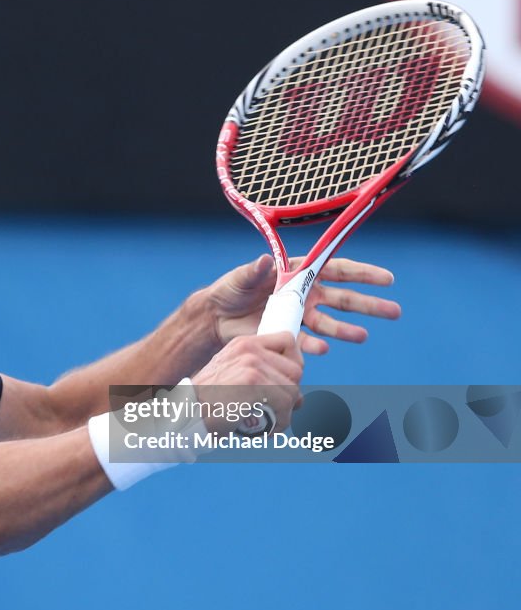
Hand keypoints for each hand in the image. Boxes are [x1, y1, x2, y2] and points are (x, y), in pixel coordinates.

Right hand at [191, 332, 302, 432]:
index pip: (287, 341)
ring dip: (284, 413)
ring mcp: (252, 364)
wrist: (186, 415)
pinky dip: (279, 423)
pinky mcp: (254, 382)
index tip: (283, 385)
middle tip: (274, 410)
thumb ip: (262, 378)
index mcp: (243, 344)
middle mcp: (249, 349)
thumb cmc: (208, 405)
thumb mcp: (232, 379)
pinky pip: (285, 405)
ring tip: (266, 422)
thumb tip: (300, 397)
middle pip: (295, 369)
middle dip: (290, 394)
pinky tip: (264, 429)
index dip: (293, 365)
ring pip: (293, 391)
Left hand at [207, 255, 401, 354]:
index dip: (363, 274)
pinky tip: (324, 348)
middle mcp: (305, 294)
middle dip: (370, 305)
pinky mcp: (289, 336)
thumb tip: (267, 261)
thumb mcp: (241, 277)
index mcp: (300, 274)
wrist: (215, 317)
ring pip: (331, 323)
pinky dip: (316, 346)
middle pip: (344, 299)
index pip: (337, 270)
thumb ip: (255, 271)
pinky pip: (307, 342)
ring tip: (363, 336)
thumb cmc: (229, 290)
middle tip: (395, 311)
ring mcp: (300, 316)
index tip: (386, 279)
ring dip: (347, 330)